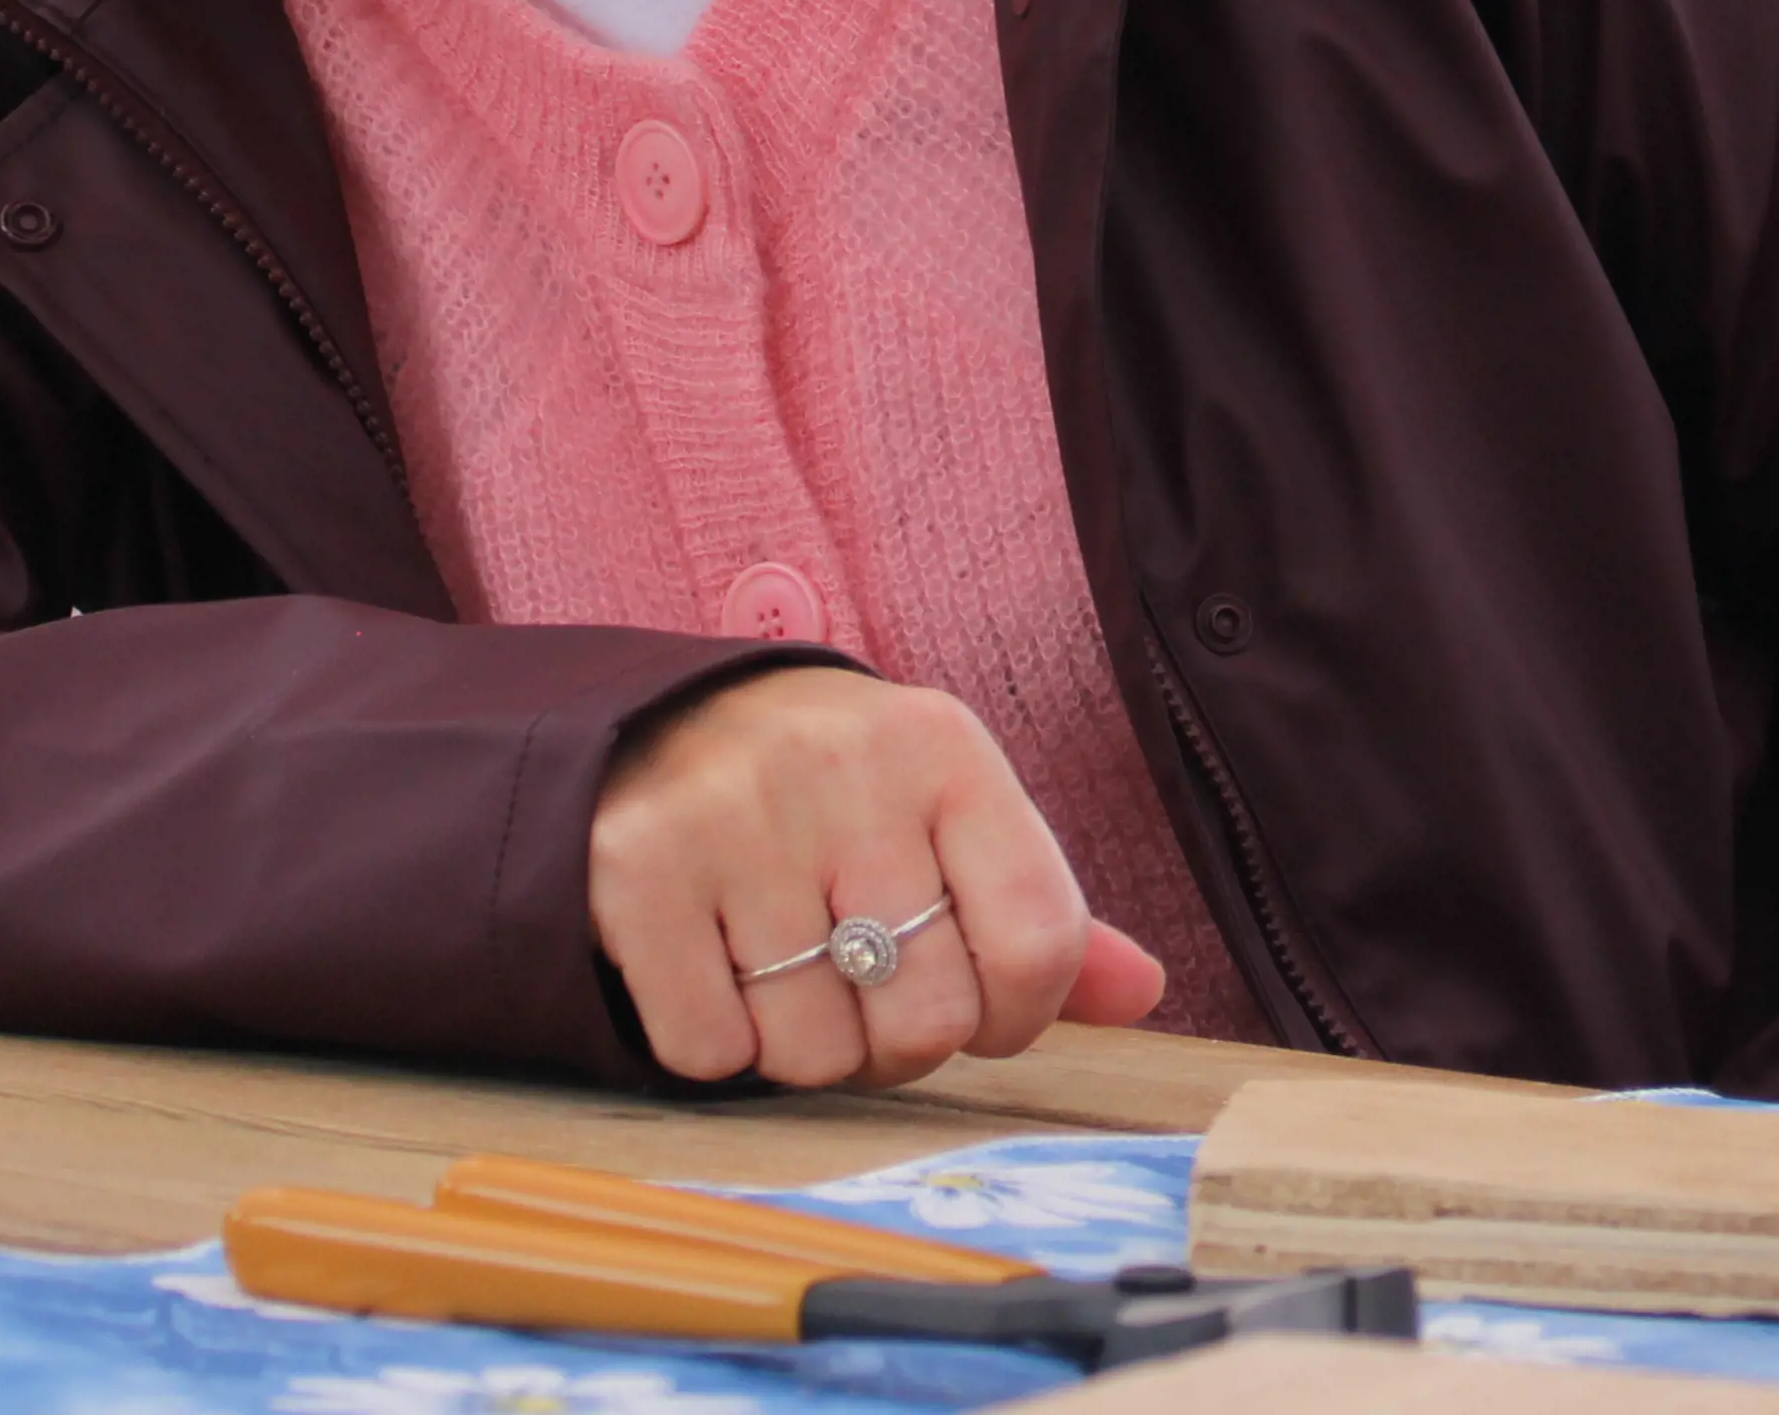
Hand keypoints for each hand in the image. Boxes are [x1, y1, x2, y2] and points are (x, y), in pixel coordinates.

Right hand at [589, 667, 1169, 1089]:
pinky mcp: (636, 870)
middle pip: (928, 1017)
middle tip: (870, 999)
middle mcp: (845, 771)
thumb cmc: (838, 799)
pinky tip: (715, 973)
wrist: (662, 726)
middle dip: (904, 1045)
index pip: (1038, 939)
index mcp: (946, 752)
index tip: (985, 1013)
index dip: (1021, 1016)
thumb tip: (1142, 994)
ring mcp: (734, 818)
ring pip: (813, 1052)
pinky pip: (709, 1049)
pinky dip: (716, 1045)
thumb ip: (1037, 912)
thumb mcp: (948, 818)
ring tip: (788, 978)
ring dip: (805, 1049)